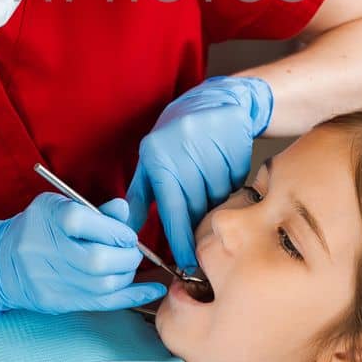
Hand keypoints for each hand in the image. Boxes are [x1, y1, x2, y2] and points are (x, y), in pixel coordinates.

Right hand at [0, 193, 167, 316]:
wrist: (1, 261)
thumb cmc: (37, 228)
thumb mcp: (58, 207)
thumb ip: (94, 210)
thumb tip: (124, 209)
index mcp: (48, 220)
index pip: (88, 224)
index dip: (116, 229)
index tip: (125, 233)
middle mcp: (47, 252)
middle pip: (98, 261)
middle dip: (126, 256)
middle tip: (130, 250)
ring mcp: (51, 281)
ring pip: (103, 285)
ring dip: (126, 275)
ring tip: (126, 265)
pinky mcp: (58, 302)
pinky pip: (102, 304)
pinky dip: (132, 296)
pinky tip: (152, 290)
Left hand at [126, 75, 274, 270]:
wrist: (213, 101)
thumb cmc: (175, 138)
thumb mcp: (151, 161)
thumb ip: (140, 197)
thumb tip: (125, 229)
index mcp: (158, 157)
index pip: (171, 208)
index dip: (179, 238)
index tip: (185, 261)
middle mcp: (183, 149)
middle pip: (197, 206)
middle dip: (198, 220)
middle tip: (199, 222)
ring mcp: (211, 145)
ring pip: (218, 196)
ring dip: (215, 199)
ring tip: (207, 181)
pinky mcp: (235, 143)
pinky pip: (235, 182)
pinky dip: (230, 184)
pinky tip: (221, 167)